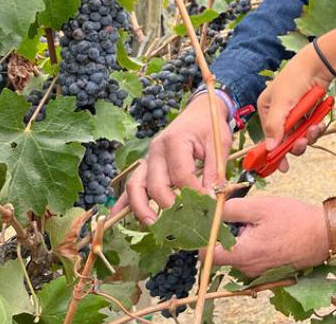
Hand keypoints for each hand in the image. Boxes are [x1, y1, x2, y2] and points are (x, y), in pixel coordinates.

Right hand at [111, 92, 230, 224]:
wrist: (200, 111)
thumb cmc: (210, 126)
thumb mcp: (219, 144)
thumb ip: (215, 171)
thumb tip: (212, 199)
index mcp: (175, 141)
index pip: (181, 175)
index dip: (194, 194)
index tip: (209, 206)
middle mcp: (156, 150)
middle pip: (156, 184)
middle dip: (169, 205)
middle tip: (185, 221)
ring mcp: (148, 158)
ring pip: (137, 186)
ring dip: (142, 208)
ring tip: (153, 225)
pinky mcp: (146, 165)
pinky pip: (132, 185)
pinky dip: (124, 201)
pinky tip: (116, 217)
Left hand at [212, 196, 329, 275]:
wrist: (324, 234)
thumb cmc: (294, 219)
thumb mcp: (261, 206)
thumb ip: (232, 208)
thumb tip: (212, 208)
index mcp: (242, 254)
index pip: (206, 254)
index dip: (205, 235)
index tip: (212, 219)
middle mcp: (247, 268)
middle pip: (223, 252)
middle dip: (227, 232)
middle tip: (242, 214)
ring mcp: (258, 271)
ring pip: (238, 253)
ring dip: (242, 237)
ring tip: (260, 221)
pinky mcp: (268, 270)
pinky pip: (252, 256)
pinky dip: (254, 243)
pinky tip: (268, 230)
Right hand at [257, 43, 332, 151]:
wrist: (318, 65)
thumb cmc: (294, 80)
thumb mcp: (282, 103)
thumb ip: (275, 127)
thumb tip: (270, 148)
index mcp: (267, 111)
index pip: (268, 138)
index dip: (274, 154)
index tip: (281, 167)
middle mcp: (279, 115)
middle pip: (285, 140)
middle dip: (295, 144)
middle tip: (302, 143)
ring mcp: (295, 115)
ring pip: (300, 136)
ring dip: (308, 136)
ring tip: (315, 128)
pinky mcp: (309, 114)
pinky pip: (311, 129)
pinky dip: (316, 129)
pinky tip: (320, 123)